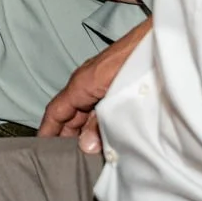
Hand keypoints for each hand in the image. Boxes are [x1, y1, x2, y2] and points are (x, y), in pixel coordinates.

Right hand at [38, 21, 149, 152]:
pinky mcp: (115, 82)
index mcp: (82, 84)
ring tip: (85, 155)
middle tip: (65, 161)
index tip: (41, 149)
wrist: (160, 39)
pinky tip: (105, 136)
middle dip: (65, 136)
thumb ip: (100, 123)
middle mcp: (87, 82)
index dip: (47, 130)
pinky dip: (96, 123)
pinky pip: (98, 106)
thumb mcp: (116, 97)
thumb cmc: (139, 60)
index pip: (56, 111)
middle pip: (70, 113)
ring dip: (83, 131)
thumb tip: (86, 146)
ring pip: (85, 111)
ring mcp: (101, 82)